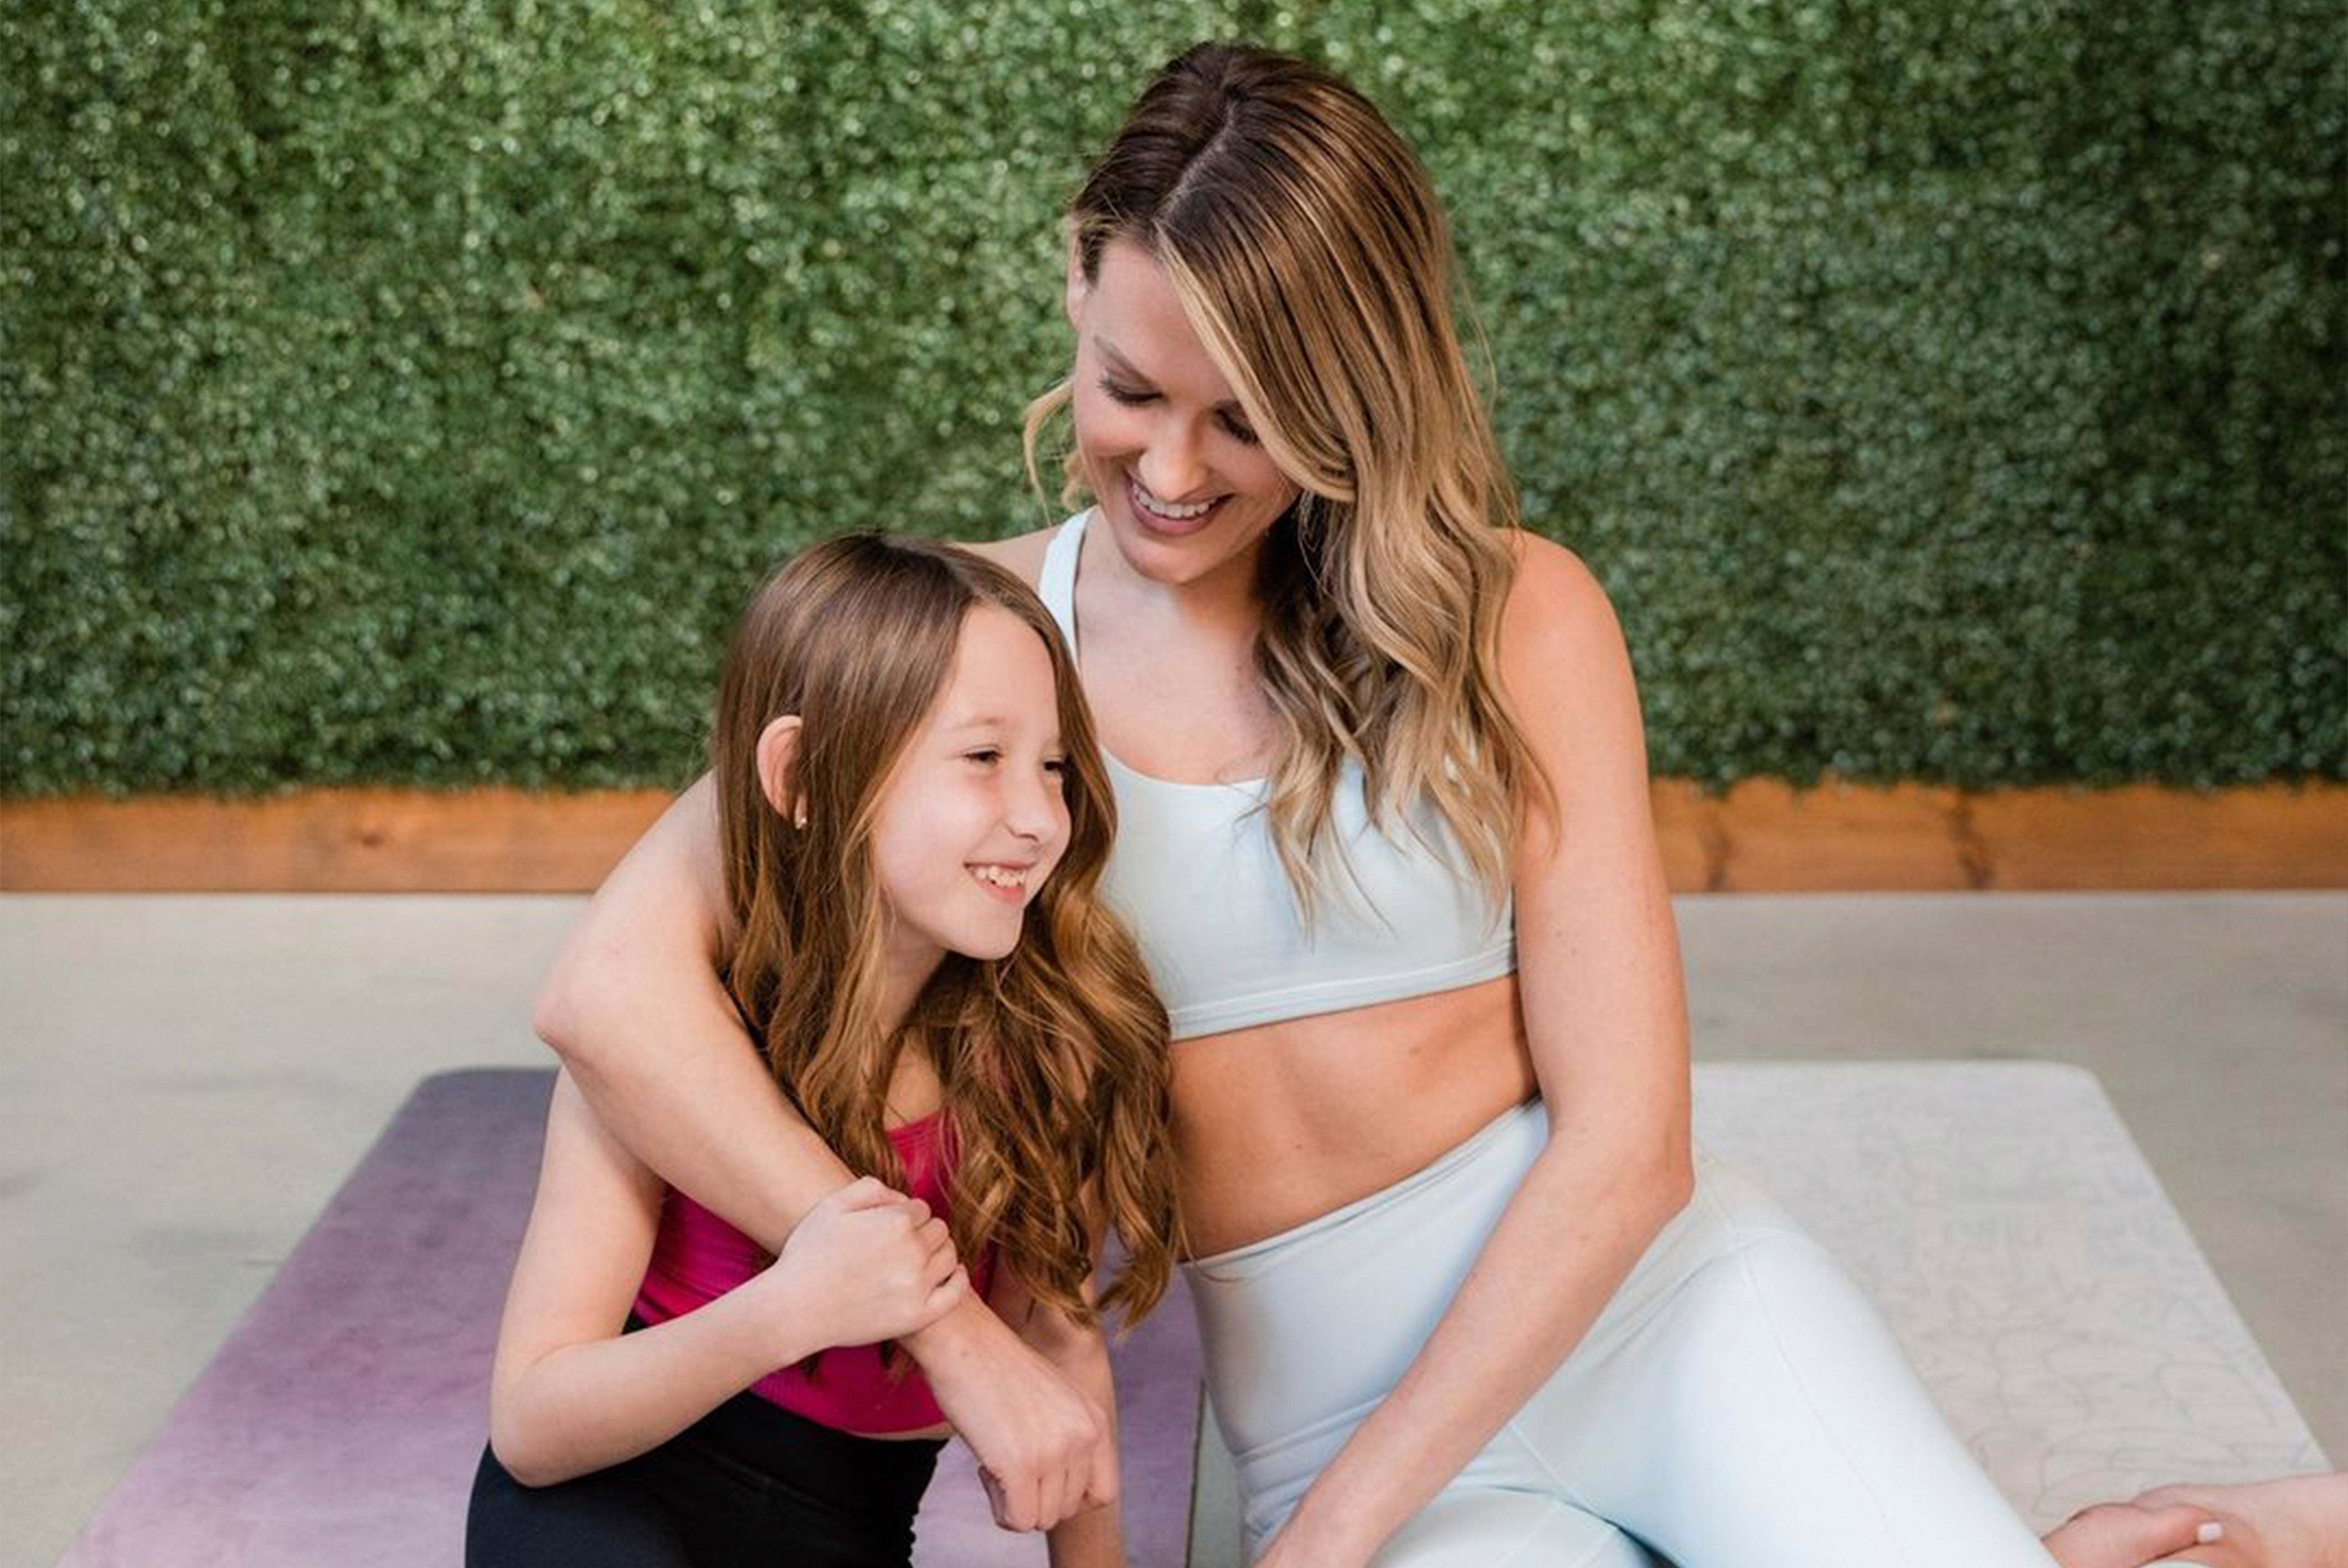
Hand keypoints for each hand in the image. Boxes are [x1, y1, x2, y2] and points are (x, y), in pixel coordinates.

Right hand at [760, 1175, 966, 1352]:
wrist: (793, 1310)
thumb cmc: (808, 1254)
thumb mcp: (832, 1205)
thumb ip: (871, 1188)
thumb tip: (902, 1197)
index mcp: (895, 1221)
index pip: (921, 1209)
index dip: (904, 1217)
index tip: (887, 1230)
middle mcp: (912, 1251)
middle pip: (938, 1231)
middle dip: (921, 1233)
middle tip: (899, 1247)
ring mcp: (917, 1286)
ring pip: (949, 1257)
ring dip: (938, 1253)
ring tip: (918, 1260)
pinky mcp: (918, 1315)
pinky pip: (955, 1293)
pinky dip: (958, 1279)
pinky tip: (951, 1274)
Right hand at [907, 1306, 1108, 1530]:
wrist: (964, 1340)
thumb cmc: (997, 1368)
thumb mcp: (1055, 1398)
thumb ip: (1068, 1437)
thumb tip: (1063, 1490)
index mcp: (1094, 1418)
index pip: (1104, 1492)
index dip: (1071, 1498)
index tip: (1043, 1481)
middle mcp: (1082, 1435)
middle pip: (1068, 1509)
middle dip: (1036, 1497)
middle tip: (1010, 1462)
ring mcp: (1054, 1450)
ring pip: (1043, 1519)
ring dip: (1015, 1502)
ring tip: (998, 1461)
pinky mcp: (1021, 1464)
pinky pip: (1018, 1521)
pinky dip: (1000, 1509)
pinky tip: (987, 1470)